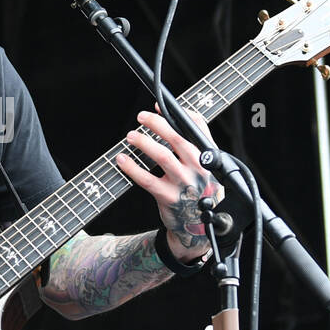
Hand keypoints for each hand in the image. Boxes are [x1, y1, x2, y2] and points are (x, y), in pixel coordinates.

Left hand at [115, 108, 223, 261]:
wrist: (199, 225)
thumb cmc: (199, 188)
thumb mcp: (206, 164)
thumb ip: (197, 138)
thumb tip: (176, 110)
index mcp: (207, 156)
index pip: (196, 128)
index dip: (178, 114)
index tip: (159, 105)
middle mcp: (198, 168)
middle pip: (177, 139)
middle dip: (157, 124)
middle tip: (140, 117)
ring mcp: (183, 183)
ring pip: (162, 157)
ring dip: (144, 143)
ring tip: (130, 136)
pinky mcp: (168, 197)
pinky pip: (147, 179)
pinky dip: (132, 168)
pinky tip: (121, 159)